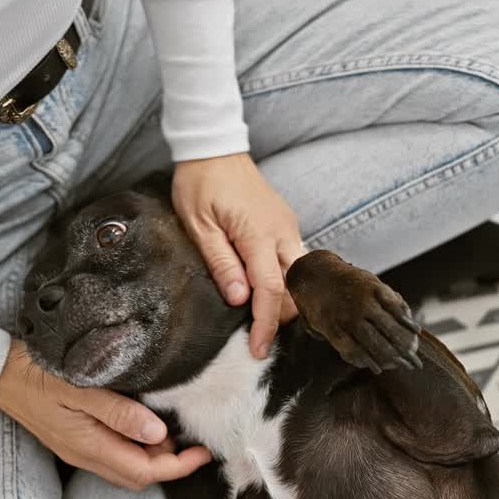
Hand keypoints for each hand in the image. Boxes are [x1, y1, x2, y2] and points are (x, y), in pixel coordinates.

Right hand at [0, 341, 211, 489]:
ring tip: (169, 425)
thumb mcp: (79, 387)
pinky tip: (143, 422)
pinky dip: (135, 445)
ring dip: (152, 455)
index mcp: (88, 446)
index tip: (204, 452)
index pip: (144, 471)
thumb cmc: (35, 373)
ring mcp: (78, 449)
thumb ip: (118, 412)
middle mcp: (84, 455)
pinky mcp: (74, 439)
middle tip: (191, 437)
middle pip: (137, 475)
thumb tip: (157, 434)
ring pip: (126, 466)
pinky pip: (113, 453)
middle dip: (170, 463)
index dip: (179, 466)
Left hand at [172, 152, 304, 358]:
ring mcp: (288, 227)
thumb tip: (240, 299)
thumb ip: (221, 263)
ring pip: (299, 277)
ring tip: (260, 319)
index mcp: (259, 234)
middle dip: (280, 317)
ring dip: (285, 301)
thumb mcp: (199, 226)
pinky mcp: (286, 224)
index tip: (257, 349)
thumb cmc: (200, 184)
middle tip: (256, 338)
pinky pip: (294, 261)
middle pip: (295, 288)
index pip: (272, 290)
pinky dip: (285, 282)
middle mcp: (282, 232)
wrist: (215, 149)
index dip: (266, 324)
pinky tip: (264, 291)